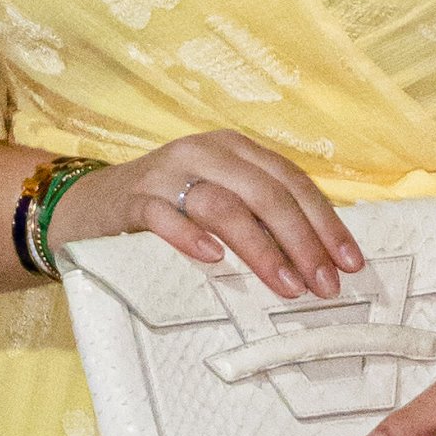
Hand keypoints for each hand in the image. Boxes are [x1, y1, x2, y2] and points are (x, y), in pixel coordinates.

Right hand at [44, 129, 362, 298]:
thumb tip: (319, 256)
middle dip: (302, 240)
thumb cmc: (166, 208)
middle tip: (324, 285)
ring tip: (287, 287)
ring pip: (224, 205)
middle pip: (265, 192)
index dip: (324, 221)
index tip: (350, 262)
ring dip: (260, 248)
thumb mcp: (217, 198)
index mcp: (234, 149)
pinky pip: (164, 215)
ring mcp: (166, 172)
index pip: (291, 181)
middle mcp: (204, 151)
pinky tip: (213, 261)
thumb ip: (258, 214)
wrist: (85, 206)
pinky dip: (191, 236)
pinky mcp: (132, 199)